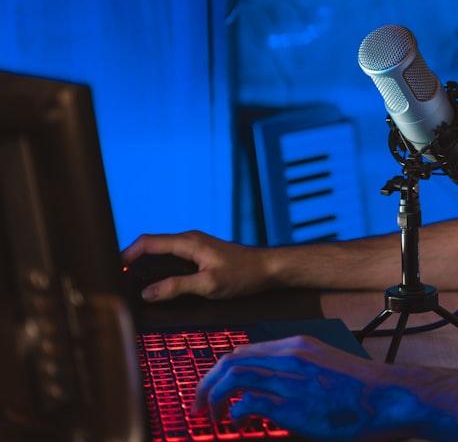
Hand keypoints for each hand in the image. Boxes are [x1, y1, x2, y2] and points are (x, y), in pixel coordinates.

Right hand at [121, 230, 270, 301]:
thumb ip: (177, 287)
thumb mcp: (208, 285)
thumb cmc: (243, 275)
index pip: (148, 242)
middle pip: (151, 246)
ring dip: (145, 265)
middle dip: (132, 261)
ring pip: (161, 253)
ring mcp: (194, 247)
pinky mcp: (200, 255)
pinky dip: (159, 268)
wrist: (268, 269)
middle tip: (118, 280)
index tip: (113, 271)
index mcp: (188, 242)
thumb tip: (147, 292)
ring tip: (131, 283)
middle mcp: (189, 240)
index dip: (126, 255)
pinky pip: (172, 258)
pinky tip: (156, 282)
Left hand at [193, 336, 437, 440]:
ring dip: (213, 398)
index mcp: (298, 345)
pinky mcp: (294, 405)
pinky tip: (239, 424)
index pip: (244, 350)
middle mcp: (290, 356)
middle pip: (230, 360)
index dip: (219, 371)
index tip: (210, 389)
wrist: (390, 397)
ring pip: (233, 376)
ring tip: (211, 418)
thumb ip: (298, 372)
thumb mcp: (326, 367)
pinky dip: (236, 414)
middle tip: (198, 406)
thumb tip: (269, 392)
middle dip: (205, 384)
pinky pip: (248, 403)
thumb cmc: (363, 390)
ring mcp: (291, 379)